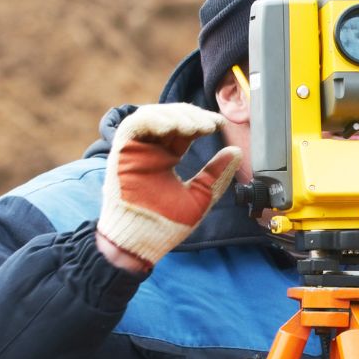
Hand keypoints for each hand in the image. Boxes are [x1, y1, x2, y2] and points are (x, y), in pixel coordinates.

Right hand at [95, 103, 241, 270]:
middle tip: (209, 125)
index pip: (184, 129)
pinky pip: (133, 125)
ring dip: (175, 115)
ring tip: (193, 127)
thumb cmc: (166, 224)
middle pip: (170, 117)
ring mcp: (135, 149)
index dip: (202, 122)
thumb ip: (216, 174)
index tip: (219, 124)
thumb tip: (237, 151)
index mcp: (167, 157)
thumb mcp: (200, 196)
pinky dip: (153, 120)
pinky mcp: (122, 151)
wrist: (141, 243)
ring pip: (152, 116)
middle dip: (192, 116)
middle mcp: (151, 150)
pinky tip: (172, 127)